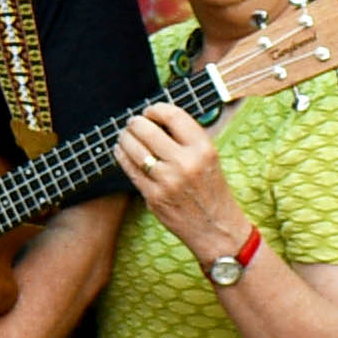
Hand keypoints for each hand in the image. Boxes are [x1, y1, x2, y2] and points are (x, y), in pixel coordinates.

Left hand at [114, 103, 241, 262]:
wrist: (215, 228)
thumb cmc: (211, 189)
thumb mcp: (209, 158)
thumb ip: (186, 139)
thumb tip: (156, 118)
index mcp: (203, 149)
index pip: (173, 116)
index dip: (156, 109)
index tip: (150, 111)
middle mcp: (185, 163)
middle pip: (147, 129)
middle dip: (135, 122)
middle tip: (133, 122)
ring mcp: (167, 180)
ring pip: (134, 148)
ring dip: (125, 137)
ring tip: (125, 135)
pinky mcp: (153, 196)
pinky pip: (130, 169)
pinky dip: (122, 155)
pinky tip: (121, 150)